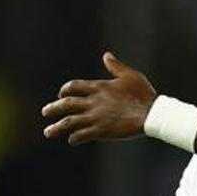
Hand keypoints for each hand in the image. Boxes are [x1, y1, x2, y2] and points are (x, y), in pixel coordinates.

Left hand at [42, 52, 156, 144]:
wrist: (151, 114)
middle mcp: (94, 102)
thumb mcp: (130, 76)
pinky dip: (74, 138)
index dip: (65, 90)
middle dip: (53, 108)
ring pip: (69, 122)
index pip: (74, 86)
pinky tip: (71, 140)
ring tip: (47, 132)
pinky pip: (81, 135)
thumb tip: (106, 55)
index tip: (61, 95)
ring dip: (56, 127)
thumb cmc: (144, 94)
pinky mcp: (101, 131)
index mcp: (99, 87)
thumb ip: (116, 66)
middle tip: (45, 112)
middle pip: (66, 104)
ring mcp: (96, 117)